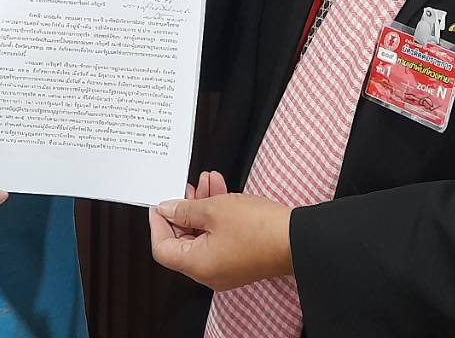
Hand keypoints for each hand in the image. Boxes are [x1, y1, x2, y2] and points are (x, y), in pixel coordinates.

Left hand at [149, 180, 292, 290]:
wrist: (296, 238)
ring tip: (208, 181)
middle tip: (188, 187)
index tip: (160, 204)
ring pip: (203, 235)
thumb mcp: (215, 209)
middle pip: (183, 241)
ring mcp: (225, 268)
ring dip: (203, 207)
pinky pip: (219, 238)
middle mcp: (208, 272)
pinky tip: (222, 191)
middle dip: (184, 210)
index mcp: (197, 265)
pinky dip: (217, 216)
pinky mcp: (239, 260)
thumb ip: (185, 209)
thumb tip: (167, 209)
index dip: (158, 224)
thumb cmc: (259, 228)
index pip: (163, 248)